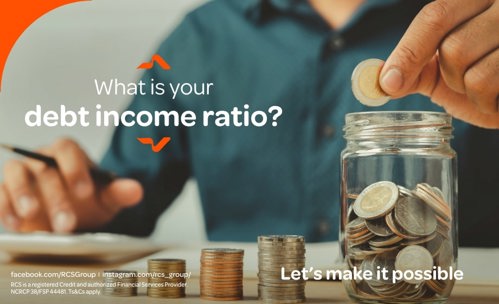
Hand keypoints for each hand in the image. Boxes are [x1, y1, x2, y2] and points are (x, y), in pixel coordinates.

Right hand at [0, 138, 142, 232]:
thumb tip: (137, 191)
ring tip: (32, 216)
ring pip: (16, 173)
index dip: (75, 168)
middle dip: (56, 197)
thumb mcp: (105, 199)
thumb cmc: (87, 202)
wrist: (69, 215)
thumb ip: (118, 193)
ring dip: (23, 194)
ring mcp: (22, 172)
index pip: (67, 148)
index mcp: (68, 153)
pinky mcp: (5, 189)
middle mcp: (42, 157)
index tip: (85, 192)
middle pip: (45, 168)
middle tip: (67, 224)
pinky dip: (5, 206)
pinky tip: (16, 224)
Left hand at [380, 0, 498, 127]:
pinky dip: (489, 104)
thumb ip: (416, 67)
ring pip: (474, 73)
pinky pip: (492, 84)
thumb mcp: (446, 69)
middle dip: (451, 78)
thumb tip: (381, 80)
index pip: (435, 16)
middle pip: (452, 48)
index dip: (408, 52)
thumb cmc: (488, 77)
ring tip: (491, 90)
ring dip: (473, 94)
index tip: (388, 83)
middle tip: (468, 82)